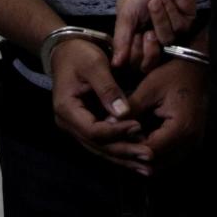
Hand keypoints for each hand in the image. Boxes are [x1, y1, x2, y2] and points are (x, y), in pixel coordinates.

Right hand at [50, 38, 151, 174]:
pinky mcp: (86, 126)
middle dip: (125, 151)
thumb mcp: (94, 64)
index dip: (117, 132)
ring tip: (148, 166)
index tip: (139, 126)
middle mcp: (68, 124)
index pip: (93, 131)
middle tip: (150, 155)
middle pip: (98, 146)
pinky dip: (120, 151)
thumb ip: (108, 88)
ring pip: (101, 149)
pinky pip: (102, 143)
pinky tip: (137, 160)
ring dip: (124, 158)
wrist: (66, 50)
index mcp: (66, 109)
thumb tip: (124, 114)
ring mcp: (76, 127)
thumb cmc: (80, 53)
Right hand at [113, 0, 196, 70]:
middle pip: (152, 60)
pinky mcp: (185, 24)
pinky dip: (170, 12)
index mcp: (135, 34)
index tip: (135, 40)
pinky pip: (178, 29)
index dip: (136, 54)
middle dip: (150, 46)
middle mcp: (152, 36)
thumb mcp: (126, 13)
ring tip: (155, 2)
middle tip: (148, 32)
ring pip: (166, 42)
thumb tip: (115, 64)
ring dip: (159, 19)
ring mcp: (169, 31)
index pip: (135, 60)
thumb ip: (121, 39)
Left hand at [126, 59, 207, 171]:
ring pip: (164, 162)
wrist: (195, 68)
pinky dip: (156, 152)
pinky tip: (141, 141)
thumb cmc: (171, 75)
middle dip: (137, 154)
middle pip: (158, 162)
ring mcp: (193, 143)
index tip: (115, 140)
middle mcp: (190, 141)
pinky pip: (171, 155)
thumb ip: (130, 108)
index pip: (151, 151)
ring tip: (128, 142)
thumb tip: (108, 123)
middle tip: (118, 143)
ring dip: (146, 156)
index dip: (131, 148)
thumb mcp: (149, 89)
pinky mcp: (191, 141)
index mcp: (181, 128)